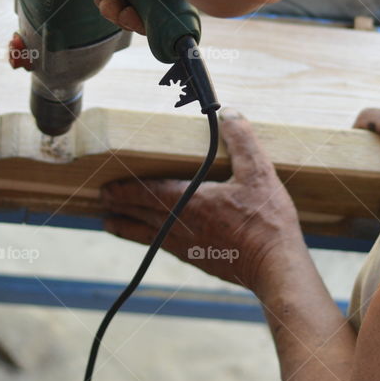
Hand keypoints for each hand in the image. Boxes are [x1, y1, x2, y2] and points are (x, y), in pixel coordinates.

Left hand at [102, 109, 306, 291]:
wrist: (276, 267)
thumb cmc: (266, 221)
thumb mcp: (258, 173)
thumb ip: (241, 141)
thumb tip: (228, 113)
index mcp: (190, 203)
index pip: (148, 193)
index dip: (125, 189)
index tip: (107, 187)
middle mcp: (181, 227)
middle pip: (141, 215)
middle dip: (120, 206)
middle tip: (103, 201)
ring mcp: (189, 247)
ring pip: (149, 236)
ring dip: (129, 228)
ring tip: (112, 224)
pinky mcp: (200, 261)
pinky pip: (166, 248)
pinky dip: (152, 241)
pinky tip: (157, 240)